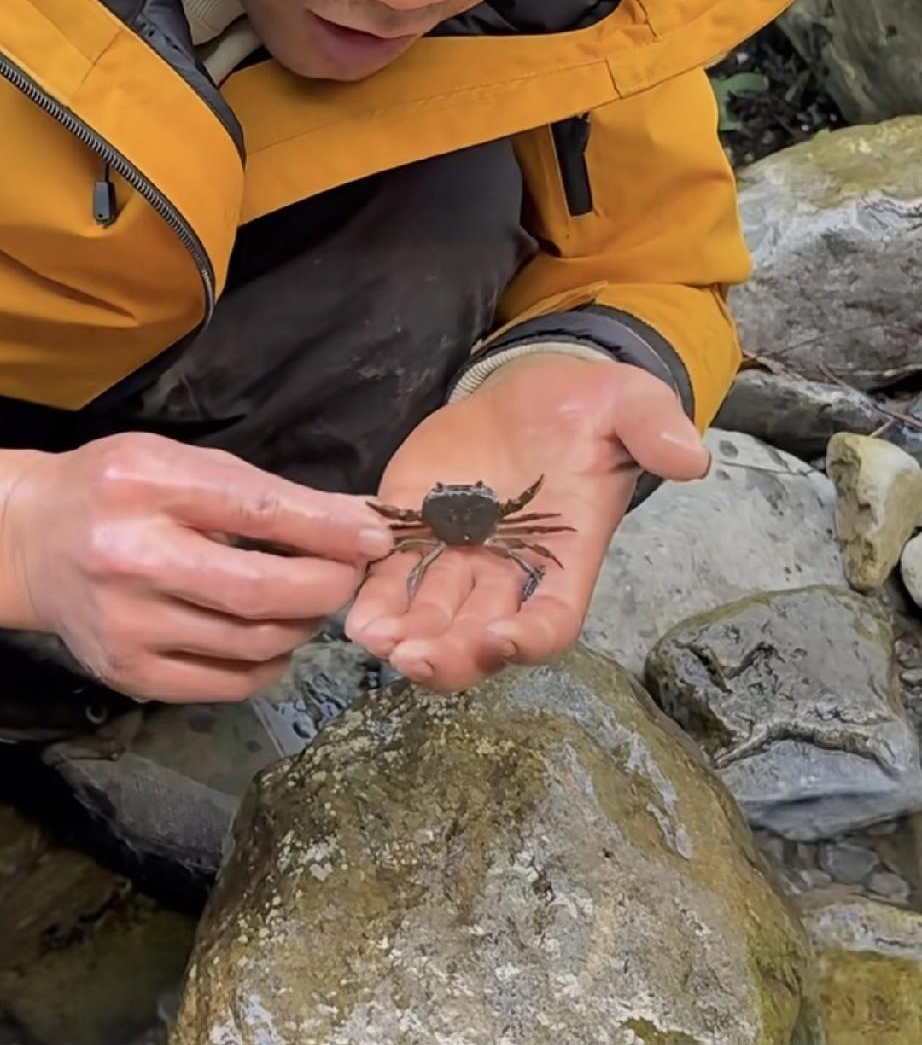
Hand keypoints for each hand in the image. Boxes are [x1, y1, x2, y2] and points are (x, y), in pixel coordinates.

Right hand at [0, 434, 391, 702]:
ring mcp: (127, 624)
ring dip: (303, 625)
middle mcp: (134, 557)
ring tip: (310, 602)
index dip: (329, 530)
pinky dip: (269, 664)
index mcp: (150, 486)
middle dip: (325, 587)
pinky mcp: (127, 673)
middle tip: (348, 578)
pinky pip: (227, 684)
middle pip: (260, 592)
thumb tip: (357, 522)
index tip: (375, 538)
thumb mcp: (184, 463)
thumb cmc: (121, 489)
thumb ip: (264, 494)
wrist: (32, 540)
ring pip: (251, 643)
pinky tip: (274, 638)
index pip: (260, 513)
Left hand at [346, 355, 707, 692]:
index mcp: (566, 556)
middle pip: (482, 637)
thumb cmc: (587, 405)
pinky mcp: (412, 531)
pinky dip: (370, 599)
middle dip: (451, 655)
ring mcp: (458, 557)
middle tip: (417, 658)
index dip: (528, 639)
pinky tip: (351, 614)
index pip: (552, 619)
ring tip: (377, 641)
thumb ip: (653, 429)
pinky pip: (389, 579)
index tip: (502, 640)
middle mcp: (509, 572)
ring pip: (431, 618)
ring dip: (404, 638)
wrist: (530, 385)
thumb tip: (691, 457)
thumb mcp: (629, 404)